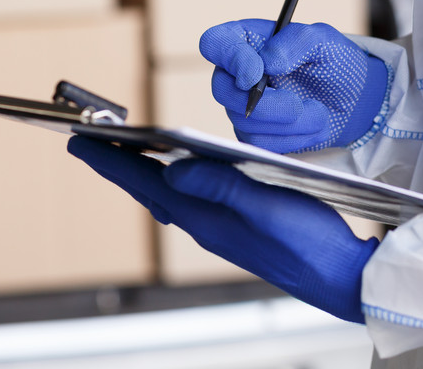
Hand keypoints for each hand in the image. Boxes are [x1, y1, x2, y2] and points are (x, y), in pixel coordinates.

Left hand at [68, 136, 378, 323]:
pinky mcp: (238, 231)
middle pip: (149, 191)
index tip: (78, 143)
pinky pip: (191, 204)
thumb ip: (218, 186)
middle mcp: (206, 227)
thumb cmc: (311, 243)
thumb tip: (170, 169)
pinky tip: (178, 177)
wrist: (344, 280)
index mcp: (206, 218)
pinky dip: (173, 185)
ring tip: (124, 154)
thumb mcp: (265, 205)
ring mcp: (221, 231)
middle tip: (90, 144)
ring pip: (168, 198)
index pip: (145, 183)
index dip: (110, 162)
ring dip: (142, 174)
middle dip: (118, 166)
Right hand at [199, 19, 387, 152]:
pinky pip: (261, 143)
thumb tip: (268, 61)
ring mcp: (242, 106)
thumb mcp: (324, 40)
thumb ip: (296, 40)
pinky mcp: (254, 134)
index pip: (215, 43)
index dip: (230, 58)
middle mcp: (236, 74)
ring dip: (289, 122)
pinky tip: (312, 127)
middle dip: (264, 103)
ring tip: (319, 112)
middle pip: (222, 89)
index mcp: (247, 41)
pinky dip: (292, 138)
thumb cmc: (334, 62)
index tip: (258, 72)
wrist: (354, 101)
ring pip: (244, 121)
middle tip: (298, 104)